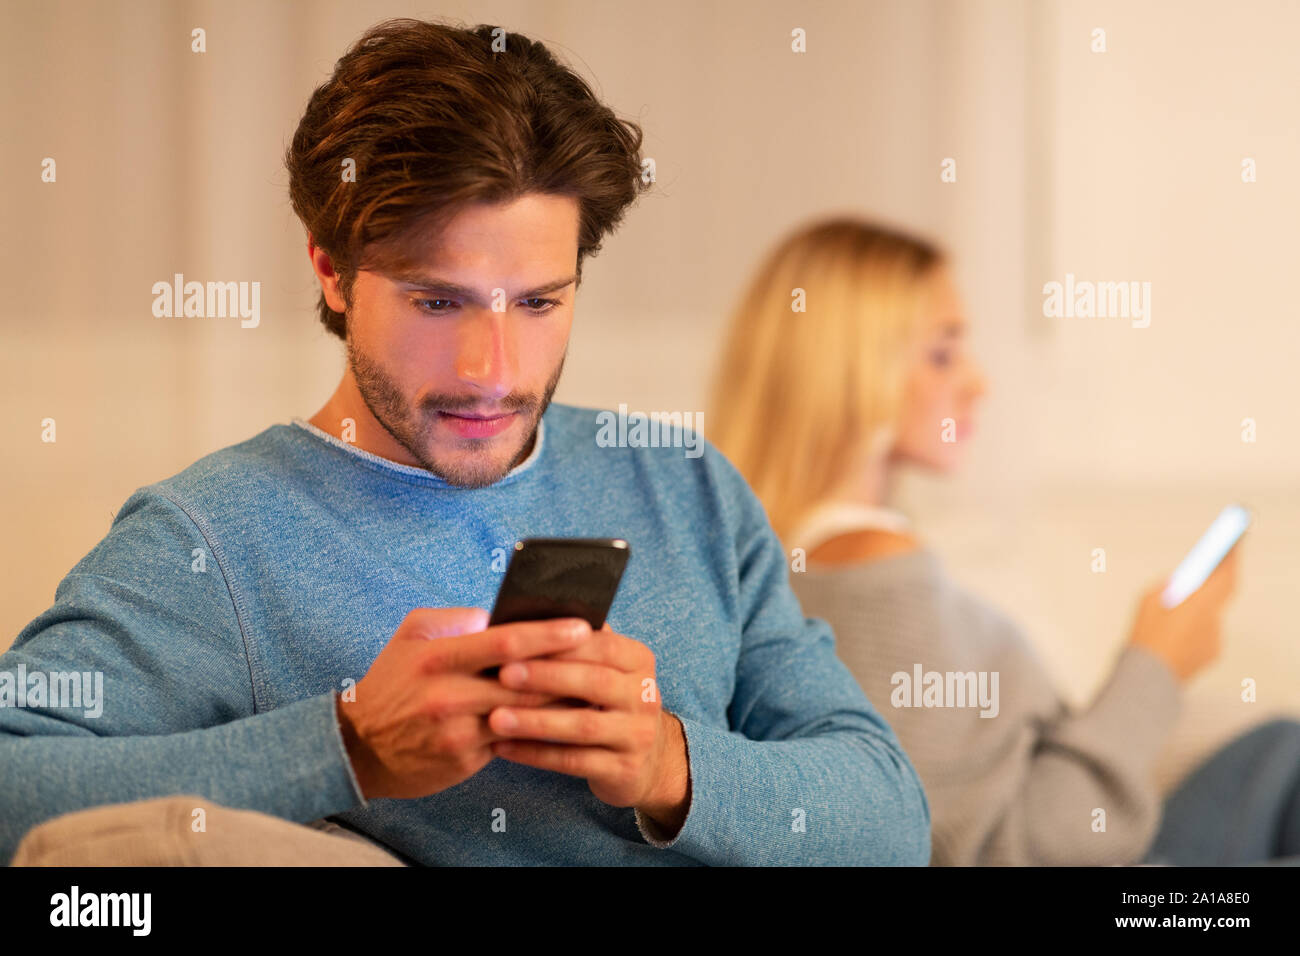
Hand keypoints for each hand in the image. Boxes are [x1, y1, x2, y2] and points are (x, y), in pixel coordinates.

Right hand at [335, 607, 591, 799]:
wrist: (358, 747)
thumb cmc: (391, 682)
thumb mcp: (411, 636)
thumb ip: (455, 620)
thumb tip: (497, 616)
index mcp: (438, 657)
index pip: (505, 640)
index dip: (549, 632)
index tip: (583, 625)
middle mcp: (450, 695)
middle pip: (526, 680)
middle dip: (568, 668)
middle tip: (604, 656)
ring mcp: (458, 731)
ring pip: (525, 713)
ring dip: (562, 701)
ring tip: (595, 686)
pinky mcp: (464, 759)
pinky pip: (513, 740)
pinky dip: (540, 728)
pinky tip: (565, 718)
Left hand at [487, 624, 690, 833]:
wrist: (644, 760)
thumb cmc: (606, 702)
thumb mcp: (603, 669)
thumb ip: (576, 645)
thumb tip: (528, 618)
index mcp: (639, 661)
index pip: (602, 645)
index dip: (560, 643)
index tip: (518, 641)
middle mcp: (645, 696)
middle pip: (594, 683)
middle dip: (545, 677)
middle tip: (502, 674)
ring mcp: (638, 735)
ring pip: (582, 726)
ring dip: (535, 721)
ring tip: (495, 718)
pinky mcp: (625, 770)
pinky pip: (574, 761)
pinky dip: (536, 754)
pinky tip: (503, 747)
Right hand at [1129, 545, 1239, 681]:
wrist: (1149, 677)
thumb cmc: (1146, 638)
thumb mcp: (1147, 601)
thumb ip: (1166, 587)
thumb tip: (1178, 582)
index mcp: (1200, 603)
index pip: (1225, 573)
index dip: (1232, 555)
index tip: (1236, 540)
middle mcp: (1214, 619)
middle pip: (1224, 591)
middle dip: (1219, 577)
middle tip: (1211, 567)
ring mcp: (1215, 637)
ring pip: (1211, 614)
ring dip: (1197, 610)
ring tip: (1171, 618)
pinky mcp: (1212, 653)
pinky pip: (1207, 632)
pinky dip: (1195, 629)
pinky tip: (1175, 635)